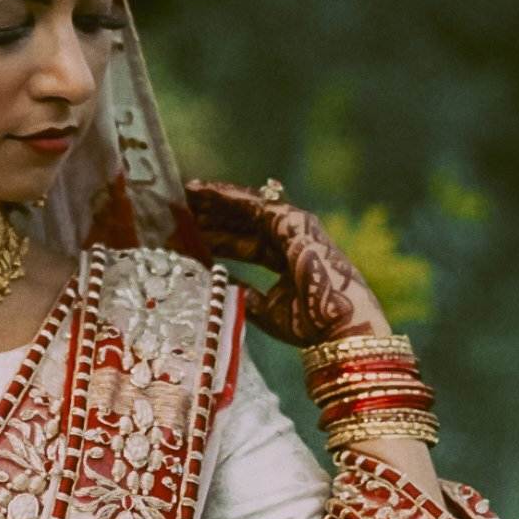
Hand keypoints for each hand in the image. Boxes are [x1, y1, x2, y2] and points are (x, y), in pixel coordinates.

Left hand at [184, 180, 385, 347]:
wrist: (340, 327)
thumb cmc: (310, 325)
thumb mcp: (267, 310)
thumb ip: (244, 294)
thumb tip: (218, 285)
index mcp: (286, 261)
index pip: (245, 243)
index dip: (217, 237)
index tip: (189, 233)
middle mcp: (289, 240)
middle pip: (242, 223)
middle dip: (211, 216)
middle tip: (178, 208)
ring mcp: (294, 228)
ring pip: (245, 209)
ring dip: (214, 200)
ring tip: (183, 194)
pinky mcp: (295, 222)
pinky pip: (253, 203)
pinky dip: (225, 196)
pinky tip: (201, 191)